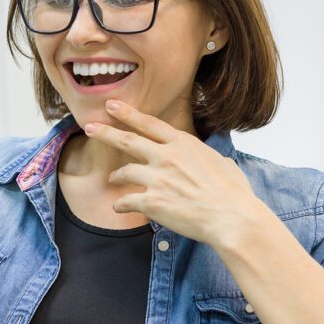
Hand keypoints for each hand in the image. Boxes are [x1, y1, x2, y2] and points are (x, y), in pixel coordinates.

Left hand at [83, 100, 265, 247]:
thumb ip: (209, 158)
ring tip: (112, 179)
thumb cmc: (233, 193)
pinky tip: (119, 208)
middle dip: (105, 132)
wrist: (232, 217)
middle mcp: (166, 156)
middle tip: (90, 127)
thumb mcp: (223, 163)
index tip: (112, 105)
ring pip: (125, 172)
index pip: (149, 123)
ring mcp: (157, 178)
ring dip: (116, 176)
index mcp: (183, 144)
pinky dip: (121, 204)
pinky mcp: (152, 202)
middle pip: (128, 140)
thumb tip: (214, 160)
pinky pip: (127, 201)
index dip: (128, 113)